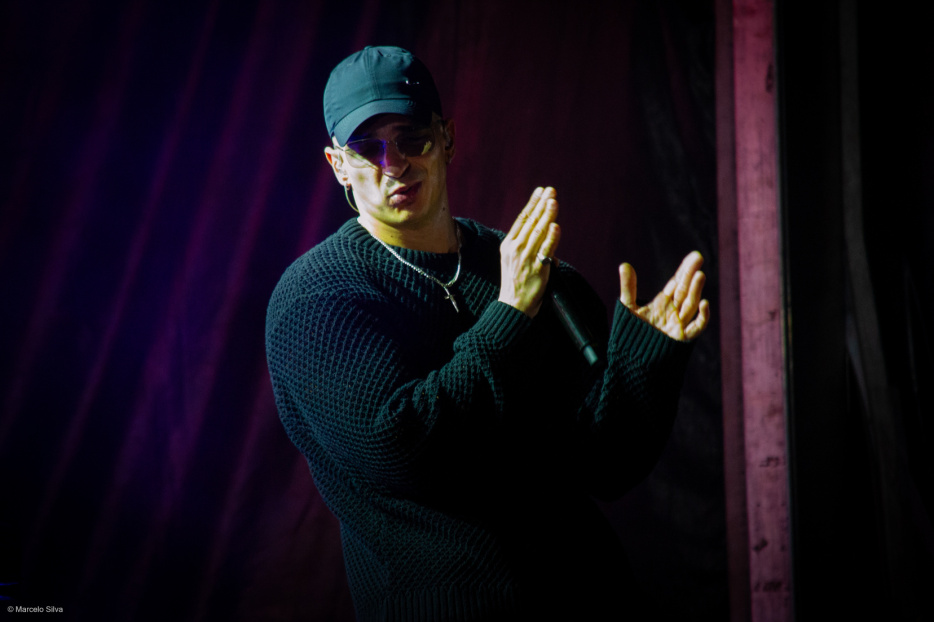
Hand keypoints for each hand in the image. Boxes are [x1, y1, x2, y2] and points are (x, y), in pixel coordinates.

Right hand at [498, 187, 561, 316]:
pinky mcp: (537, 268)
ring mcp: (526, 258)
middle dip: (541, 204)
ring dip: (547, 215)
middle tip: (550, 190)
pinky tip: (556, 226)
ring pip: (539, 232)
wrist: (513, 305)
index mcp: (508, 245)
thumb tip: (550, 244)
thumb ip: (530, 249)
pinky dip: (552, 237)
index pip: (522, 220)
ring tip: (553, 201)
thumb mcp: (515, 261)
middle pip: (531, 222)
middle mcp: (515, 249)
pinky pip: (546, 250)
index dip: (532, 204)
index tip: (540, 191)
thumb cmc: (515, 283)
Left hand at [619, 251, 709, 340]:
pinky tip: (704, 303)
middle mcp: (674, 311)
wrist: (631, 358)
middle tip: (698, 258)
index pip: (677, 282)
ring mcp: (679, 323)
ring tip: (699, 274)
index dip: (685, 269)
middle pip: (685, 289)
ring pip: (690, 304)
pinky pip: (696, 327)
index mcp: (664, 302)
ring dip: (696, 290)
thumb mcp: (628, 306)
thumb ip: (628, 287)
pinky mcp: (681, 338)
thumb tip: (624, 264)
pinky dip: (702, 317)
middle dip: (691, 274)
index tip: (694, 256)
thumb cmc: (631, 333)